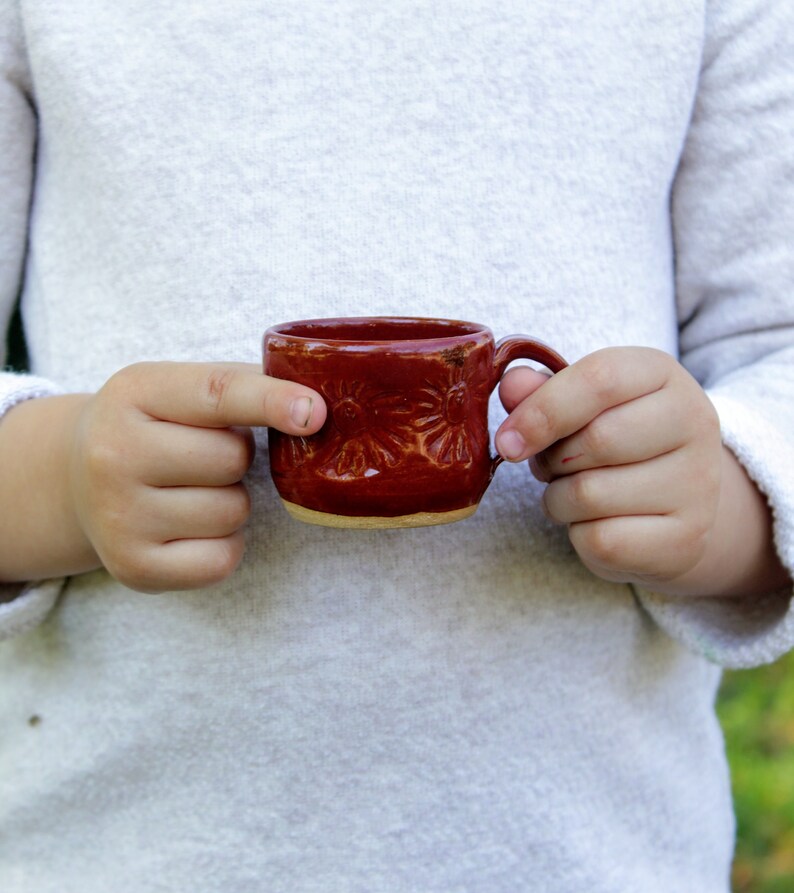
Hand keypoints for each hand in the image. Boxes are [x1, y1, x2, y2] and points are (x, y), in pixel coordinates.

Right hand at [67, 362, 325, 591]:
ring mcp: (118, 516)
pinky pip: (222, 559)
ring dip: (231, 502)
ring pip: (233, 512)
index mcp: (134, 392)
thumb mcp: (176, 388)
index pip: (216, 393)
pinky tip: (191, 526)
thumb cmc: (152, 426)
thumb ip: (240, 386)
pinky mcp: (134, 567)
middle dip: (235, 458)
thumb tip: (314, 408)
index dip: (270, 401)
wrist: (75, 479)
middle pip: (231, 459)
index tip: (315, 412)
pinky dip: (224, 544)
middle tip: (201, 455)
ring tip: (191, 489)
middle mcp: (114, 454)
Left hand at [495, 347, 725, 591]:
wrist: (672, 504)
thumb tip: (512, 385)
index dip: (542, 411)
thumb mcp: (579, 405)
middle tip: (552, 466)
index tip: (508, 441)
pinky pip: (603, 540)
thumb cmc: (613, 443)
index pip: (600, 379)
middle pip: (596, 441)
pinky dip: (580, 536)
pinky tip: (594, 523)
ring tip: (573, 493)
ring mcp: (698, 482)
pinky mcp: (687, 537)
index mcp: (663, 374)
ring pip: (591, 495)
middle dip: (552, 461)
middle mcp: (694, 421)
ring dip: (559, 501)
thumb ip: (541, 392)